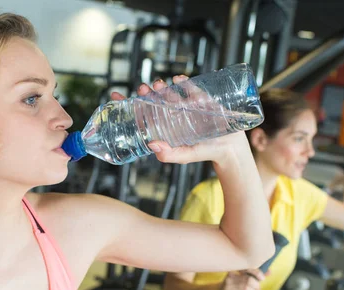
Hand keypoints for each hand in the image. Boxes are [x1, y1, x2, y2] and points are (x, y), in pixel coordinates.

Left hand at [110, 76, 250, 165]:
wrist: (229, 148)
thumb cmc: (204, 152)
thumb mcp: (185, 156)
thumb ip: (169, 154)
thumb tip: (152, 145)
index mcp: (165, 126)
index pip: (142, 113)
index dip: (127, 104)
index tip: (114, 94)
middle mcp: (173, 114)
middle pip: (154, 100)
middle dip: (146, 94)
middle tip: (142, 88)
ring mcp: (187, 105)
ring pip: (170, 92)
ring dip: (162, 87)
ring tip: (157, 84)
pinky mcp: (202, 99)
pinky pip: (191, 88)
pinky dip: (185, 83)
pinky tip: (178, 80)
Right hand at [218, 269, 264, 289]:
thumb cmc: (233, 282)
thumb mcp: (242, 276)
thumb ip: (255, 274)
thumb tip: (269, 272)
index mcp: (234, 267)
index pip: (247, 268)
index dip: (256, 272)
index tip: (262, 278)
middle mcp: (231, 274)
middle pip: (248, 279)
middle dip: (256, 285)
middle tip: (258, 288)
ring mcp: (228, 283)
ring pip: (246, 287)